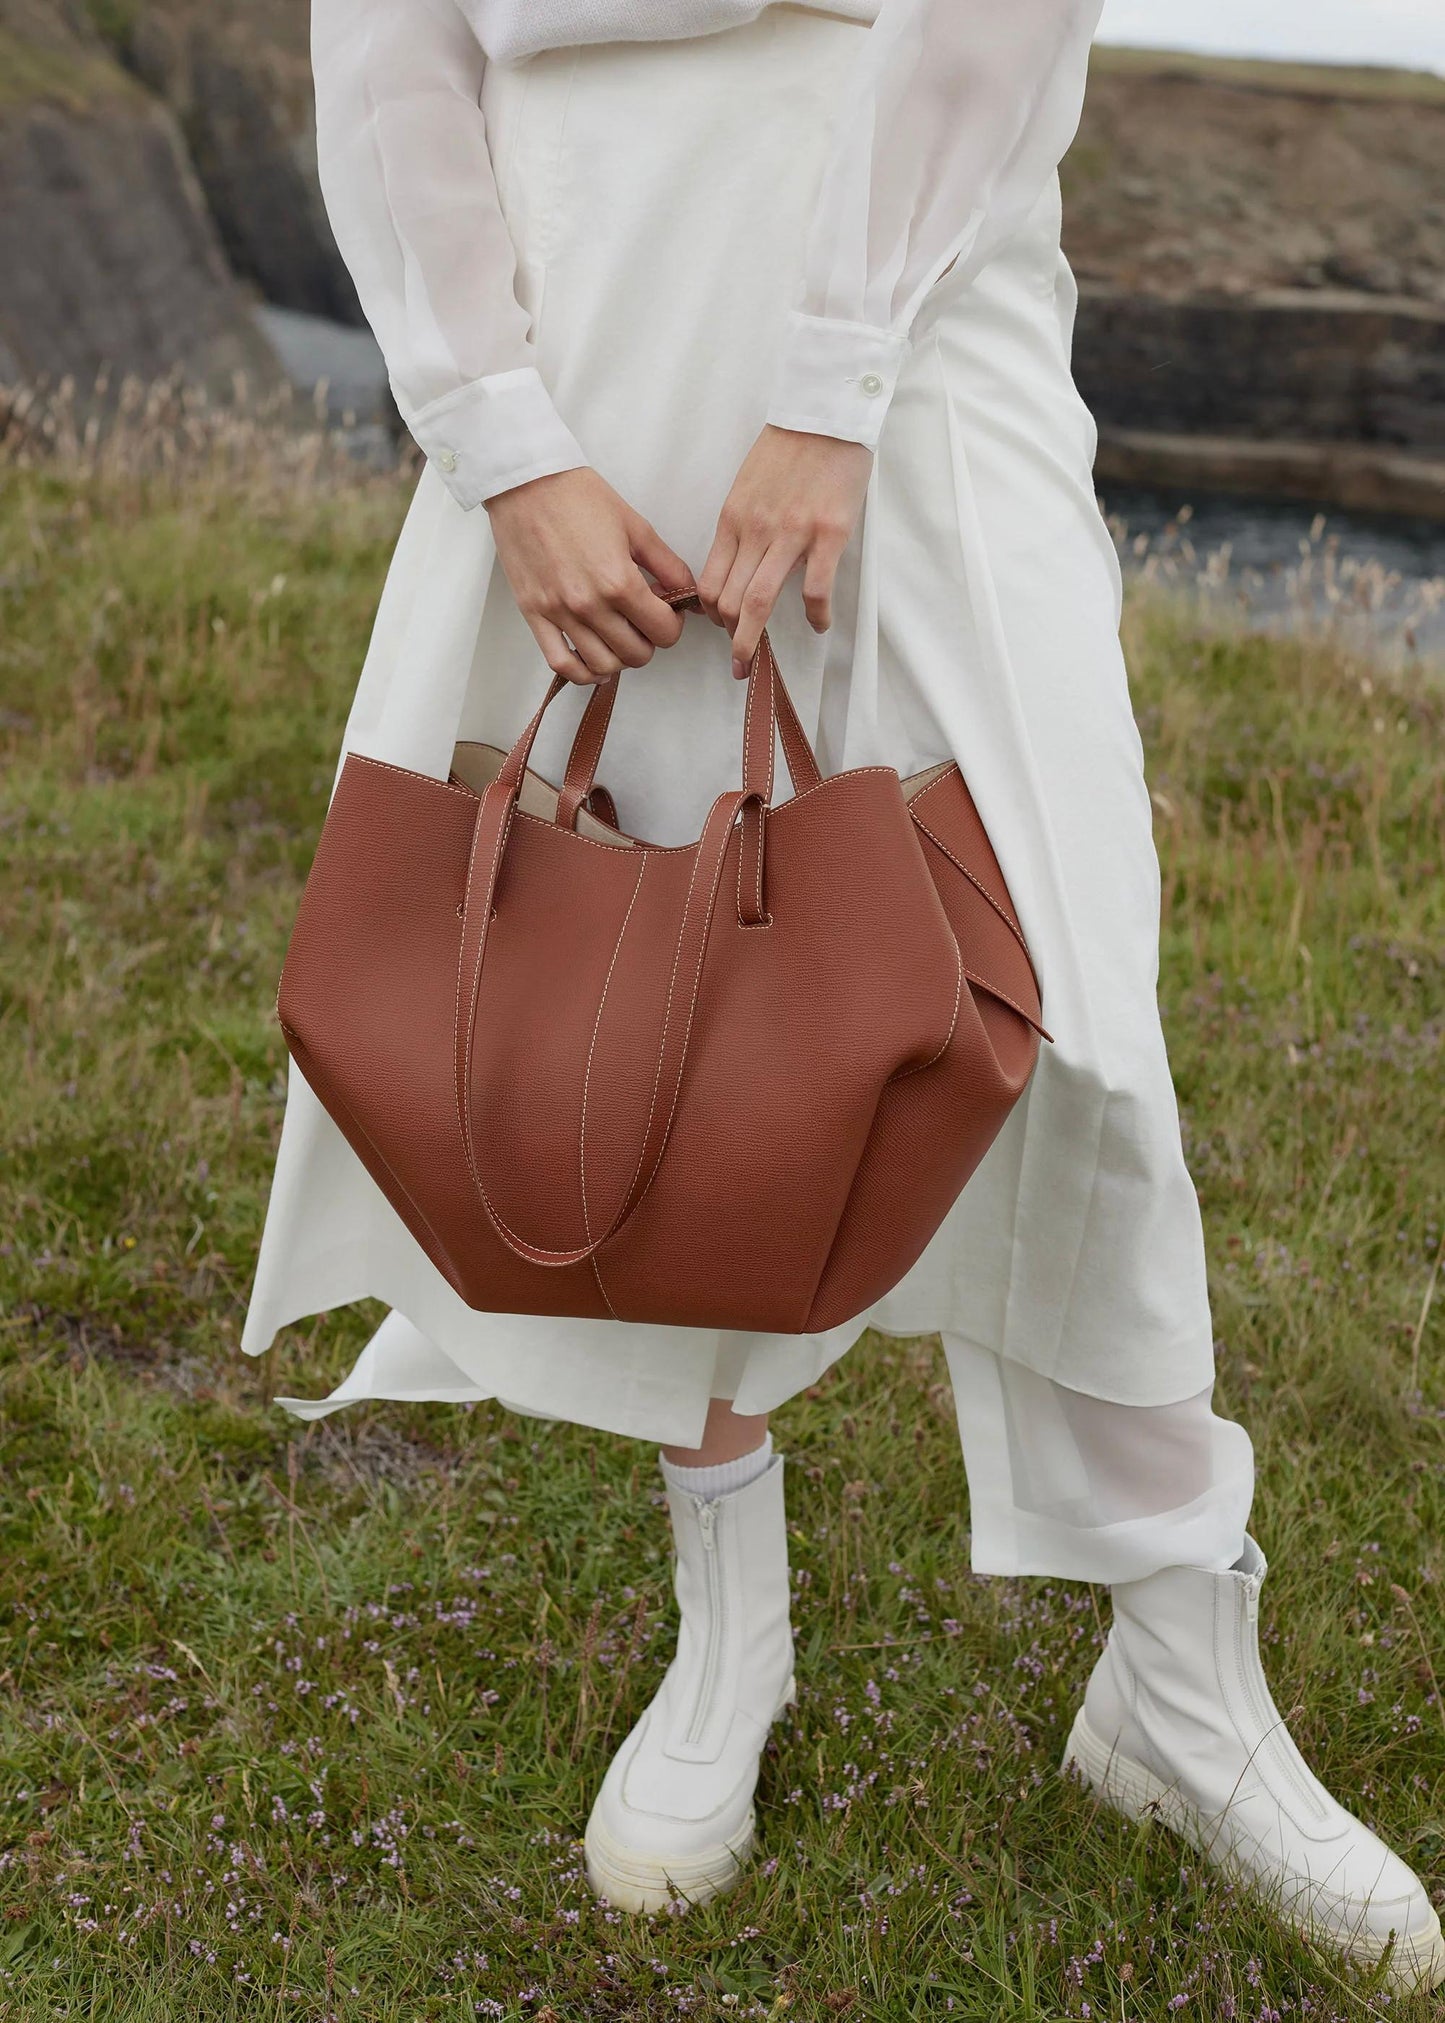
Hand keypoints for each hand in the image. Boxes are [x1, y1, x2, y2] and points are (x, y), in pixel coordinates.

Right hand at [486, 466, 694, 682]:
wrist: (526, 482)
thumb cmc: (579, 497)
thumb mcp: (636, 526)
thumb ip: (668, 566)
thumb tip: (690, 596)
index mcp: (619, 581)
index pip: (664, 633)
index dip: (673, 625)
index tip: (666, 612)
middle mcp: (589, 604)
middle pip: (636, 654)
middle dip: (648, 642)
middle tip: (643, 621)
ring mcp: (559, 612)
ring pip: (602, 665)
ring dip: (619, 658)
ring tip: (618, 637)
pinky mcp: (534, 614)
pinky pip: (561, 664)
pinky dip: (582, 672)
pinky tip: (593, 660)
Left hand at [697, 424, 873, 677]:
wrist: (826, 413)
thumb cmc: (788, 448)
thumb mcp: (748, 486)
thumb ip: (742, 526)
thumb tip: (736, 565)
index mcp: (734, 519)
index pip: (709, 581)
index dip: (710, 614)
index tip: (719, 627)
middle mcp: (756, 530)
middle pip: (729, 599)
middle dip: (730, 637)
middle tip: (738, 659)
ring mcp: (792, 533)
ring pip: (759, 601)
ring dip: (753, 640)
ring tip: (756, 661)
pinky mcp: (828, 533)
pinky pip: (814, 589)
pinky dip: (814, 615)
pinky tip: (817, 624)